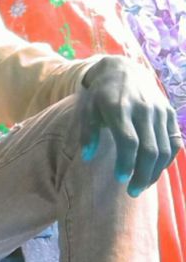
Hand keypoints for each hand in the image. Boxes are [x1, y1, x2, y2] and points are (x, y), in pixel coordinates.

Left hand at [79, 56, 181, 195]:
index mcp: (120, 108)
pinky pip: (174, 141)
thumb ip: (87, 132)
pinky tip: (155, 170)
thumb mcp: (87, 108)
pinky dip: (168, 159)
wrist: (123, 70)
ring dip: (155, 171)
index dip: (126, 163)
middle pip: (150, 149)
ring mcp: (160, 111)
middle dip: (142, 174)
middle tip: (132, 192)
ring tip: (142, 185)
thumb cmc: (100, 95)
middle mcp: (144, 109)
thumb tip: (86, 157)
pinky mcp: (170, 113)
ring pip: (165, 148)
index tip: (120, 179)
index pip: (129, 141)